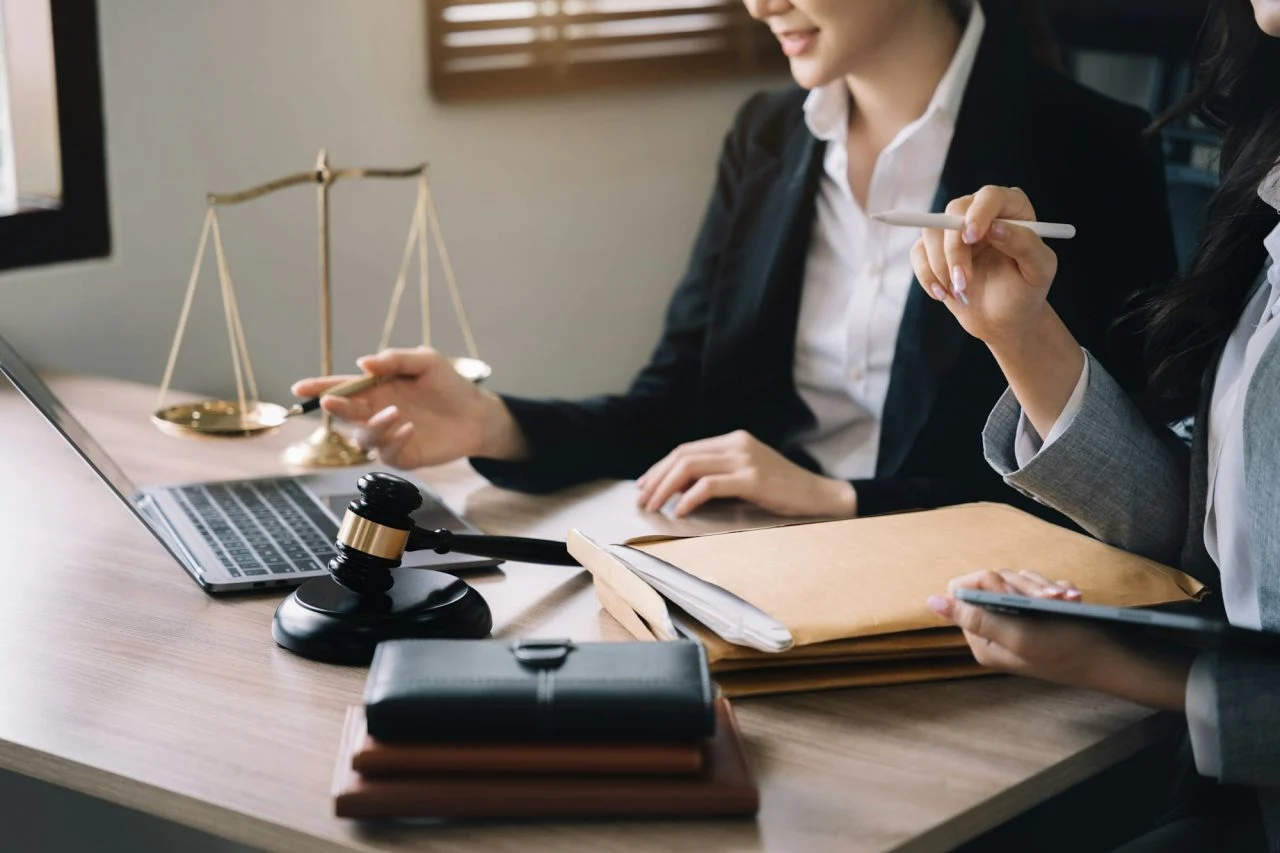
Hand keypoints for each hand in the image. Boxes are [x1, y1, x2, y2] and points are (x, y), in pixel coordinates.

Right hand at [290, 346, 526, 468]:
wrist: (477, 413)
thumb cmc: (450, 385)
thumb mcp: (427, 362)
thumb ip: (396, 360)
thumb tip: (364, 363)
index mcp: (377, 389)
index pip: (342, 387)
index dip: (320, 387)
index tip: (301, 388)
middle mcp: (377, 413)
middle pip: (346, 414)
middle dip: (337, 407)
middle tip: (332, 401)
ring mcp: (388, 436)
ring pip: (364, 437)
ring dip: (374, 425)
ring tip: (396, 412)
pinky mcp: (403, 455)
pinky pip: (388, 453)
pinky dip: (394, 440)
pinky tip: (409, 427)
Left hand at [634, 430, 856, 518]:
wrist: (820, 497)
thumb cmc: (783, 492)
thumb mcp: (747, 476)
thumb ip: (718, 475)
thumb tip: (680, 490)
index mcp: (734, 440)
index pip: (686, 449)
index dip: (660, 467)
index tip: (644, 486)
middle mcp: (737, 444)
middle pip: (682, 456)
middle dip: (656, 478)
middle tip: (642, 499)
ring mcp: (745, 459)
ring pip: (690, 467)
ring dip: (665, 488)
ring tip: (654, 507)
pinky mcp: (752, 479)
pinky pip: (709, 485)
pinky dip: (689, 498)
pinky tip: (680, 511)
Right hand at [911, 185, 1058, 346]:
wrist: (1003, 318)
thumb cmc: (1025, 292)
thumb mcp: (1038, 270)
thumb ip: (1025, 244)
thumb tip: (996, 227)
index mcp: (1011, 210)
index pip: (990, 197)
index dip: (978, 213)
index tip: (971, 238)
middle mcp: (981, 213)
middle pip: (954, 212)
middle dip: (954, 249)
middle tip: (963, 282)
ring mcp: (955, 230)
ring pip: (931, 231)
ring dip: (940, 266)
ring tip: (960, 292)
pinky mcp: (934, 248)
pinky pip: (918, 252)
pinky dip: (927, 276)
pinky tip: (945, 293)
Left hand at [927, 570, 1191, 711]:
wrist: (1113, 659)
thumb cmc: (1070, 651)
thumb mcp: (1020, 636)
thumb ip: (976, 617)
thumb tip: (932, 600)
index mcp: (982, 638)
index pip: (965, 590)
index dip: (991, 582)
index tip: (1018, 592)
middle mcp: (995, 628)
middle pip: (994, 580)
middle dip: (1026, 585)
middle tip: (1054, 599)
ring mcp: (1016, 619)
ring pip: (1018, 579)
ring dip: (1045, 586)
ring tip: (1068, 601)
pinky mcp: (1036, 612)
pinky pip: (1038, 584)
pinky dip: (1056, 589)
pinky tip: (1073, 600)